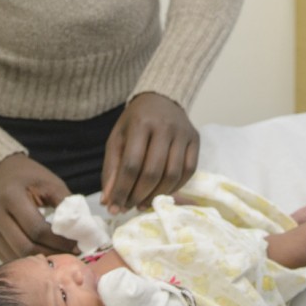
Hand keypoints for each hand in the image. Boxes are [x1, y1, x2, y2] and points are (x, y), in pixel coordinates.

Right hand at [0, 153, 76, 261]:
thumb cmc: (29, 176)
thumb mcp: (50, 183)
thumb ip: (65, 205)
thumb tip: (82, 231)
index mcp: (11, 196)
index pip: (36, 229)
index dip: (58, 241)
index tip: (76, 246)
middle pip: (25, 247)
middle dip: (51, 254)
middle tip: (70, 256)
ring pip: (15, 256)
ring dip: (39, 261)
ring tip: (59, 258)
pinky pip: (7, 256)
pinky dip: (26, 260)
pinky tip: (42, 257)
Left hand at [101, 92, 198, 213]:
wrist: (161, 98)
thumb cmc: (135, 121)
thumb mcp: (117, 139)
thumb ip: (112, 169)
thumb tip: (109, 202)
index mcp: (140, 123)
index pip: (131, 164)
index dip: (122, 189)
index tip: (115, 207)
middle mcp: (164, 126)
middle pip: (153, 172)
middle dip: (139, 195)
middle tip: (129, 207)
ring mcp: (183, 132)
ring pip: (172, 174)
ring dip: (157, 195)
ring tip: (143, 204)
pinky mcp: (196, 139)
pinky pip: (189, 171)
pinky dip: (175, 187)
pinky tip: (162, 193)